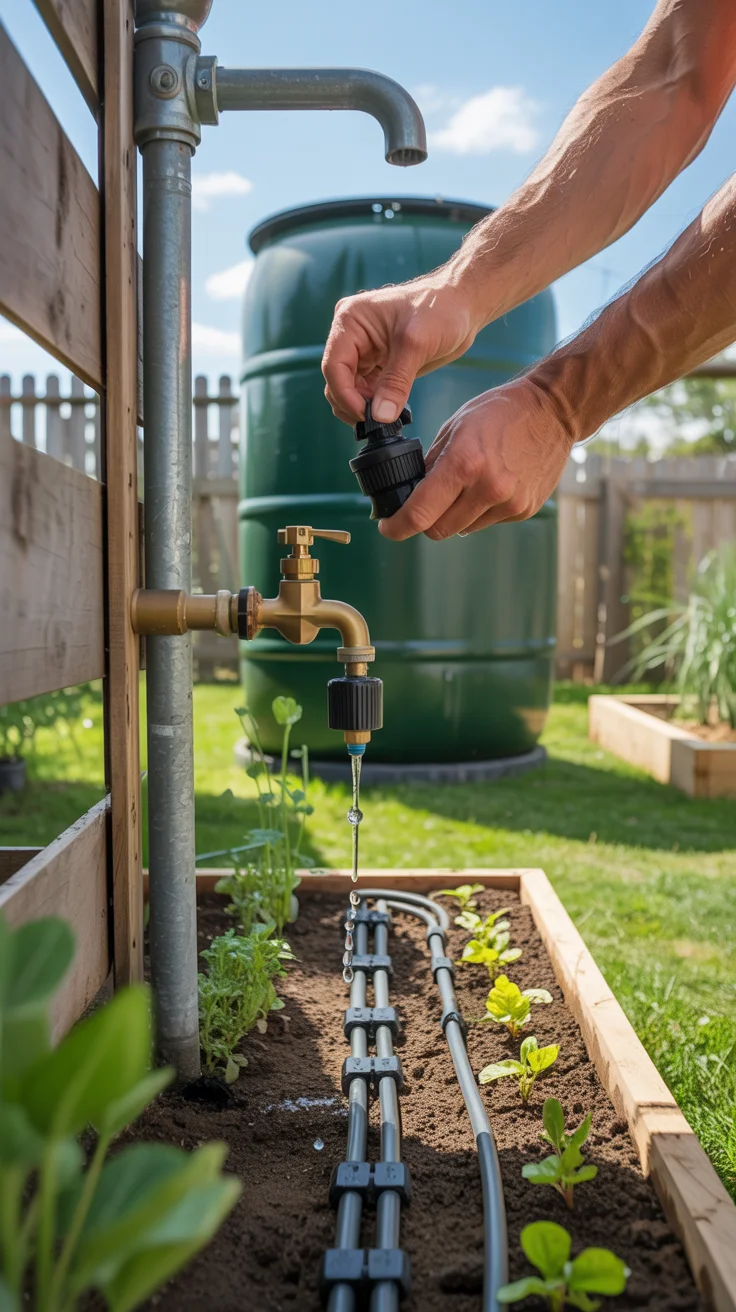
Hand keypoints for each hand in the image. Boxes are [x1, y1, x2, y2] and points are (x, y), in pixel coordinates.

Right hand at [322, 275, 481, 424]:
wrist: (462, 307)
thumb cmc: (440, 310)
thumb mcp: (417, 345)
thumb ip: (396, 382)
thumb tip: (380, 417)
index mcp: (351, 320)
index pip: (334, 366)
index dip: (345, 395)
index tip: (365, 416)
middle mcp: (351, 335)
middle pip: (337, 381)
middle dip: (353, 404)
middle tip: (377, 421)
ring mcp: (363, 351)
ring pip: (349, 390)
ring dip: (363, 408)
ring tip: (387, 418)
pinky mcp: (378, 365)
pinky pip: (367, 392)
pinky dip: (375, 406)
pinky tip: (392, 412)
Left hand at [377, 378, 574, 540]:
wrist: (553, 410)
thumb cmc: (502, 412)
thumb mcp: (456, 427)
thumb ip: (431, 464)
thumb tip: (410, 492)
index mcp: (464, 464)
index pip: (420, 513)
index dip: (397, 526)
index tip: (388, 527)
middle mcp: (488, 489)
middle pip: (438, 529)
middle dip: (425, 521)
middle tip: (423, 504)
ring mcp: (509, 502)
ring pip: (463, 529)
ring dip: (454, 515)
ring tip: (466, 485)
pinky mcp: (524, 509)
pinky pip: (488, 521)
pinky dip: (480, 510)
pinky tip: (491, 484)